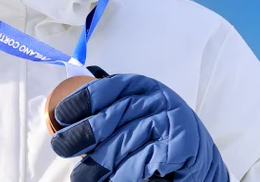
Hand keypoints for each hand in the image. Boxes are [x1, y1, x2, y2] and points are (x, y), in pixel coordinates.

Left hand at [50, 72, 227, 181]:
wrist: (198, 157)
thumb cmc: (159, 134)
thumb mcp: (137, 111)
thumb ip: (110, 105)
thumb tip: (69, 105)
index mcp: (141, 87)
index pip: (104, 89)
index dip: (79, 103)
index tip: (61, 117)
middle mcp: (155, 100)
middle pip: (107, 119)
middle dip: (79, 136)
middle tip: (63, 148)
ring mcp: (168, 122)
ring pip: (120, 146)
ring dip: (97, 166)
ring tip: (82, 177)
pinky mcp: (179, 146)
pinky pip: (142, 163)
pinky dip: (123, 176)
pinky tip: (112, 181)